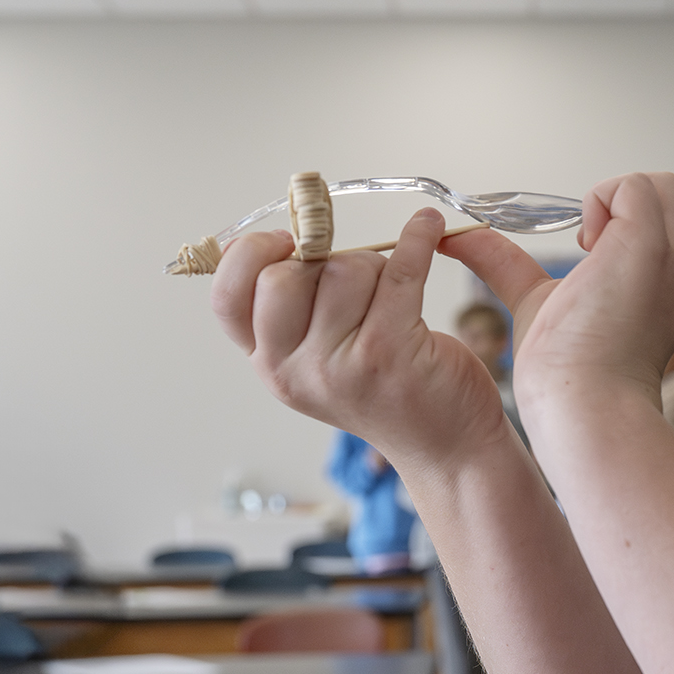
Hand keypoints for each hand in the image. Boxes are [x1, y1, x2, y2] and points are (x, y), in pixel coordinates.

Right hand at [209, 209, 512, 472]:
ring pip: (344, 269)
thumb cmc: (386, 388)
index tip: (285, 241)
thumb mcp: (320, 360)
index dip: (248, 258)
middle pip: (284, 276)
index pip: (227, 301)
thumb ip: (291, 312)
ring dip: (377, 265)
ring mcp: (341, 365)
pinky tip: (428, 228)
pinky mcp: (390, 352)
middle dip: (324, 259)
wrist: (447, 445)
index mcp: (270, 366)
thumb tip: (278, 240)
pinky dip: (417, 240)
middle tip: (358, 278)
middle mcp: (295, 371)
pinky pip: (398, 272)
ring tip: (395, 296)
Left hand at [441, 172, 673, 409]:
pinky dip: (603, 198)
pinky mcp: (647, 246)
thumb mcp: (537, 299)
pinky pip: (637, 186)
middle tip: (592, 246)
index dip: (630, 221)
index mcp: (666, 287)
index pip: (673, 222)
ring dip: (617, 198)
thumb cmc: (566, 375)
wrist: (585, 409)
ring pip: (662, 184)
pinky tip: (586, 245)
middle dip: (628, 204)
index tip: (592, 255)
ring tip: (590, 246)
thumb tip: (457, 239)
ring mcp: (669, 258)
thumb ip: (507, 264)